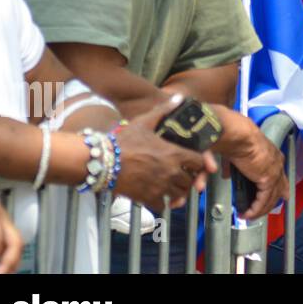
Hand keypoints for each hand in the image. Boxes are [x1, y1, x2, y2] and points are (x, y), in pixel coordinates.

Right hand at [113, 96, 217, 211]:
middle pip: (191, 181)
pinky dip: (163, 204)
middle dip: (189, 180)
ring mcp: (160, 186)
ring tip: (172, 188)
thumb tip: (179, 97)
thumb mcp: (145, 122)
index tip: (194, 164)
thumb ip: (164, 110)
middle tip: (182, 177)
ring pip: (180, 195)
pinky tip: (158, 197)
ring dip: (178, 193)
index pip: (200, 162)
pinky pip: (162, 206)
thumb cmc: (124, 140)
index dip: (200, 164)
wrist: (102, 161)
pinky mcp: (147, 198)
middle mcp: (171, 172)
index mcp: (174, 154)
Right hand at [212, 109, 286, 219]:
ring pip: (272, 197)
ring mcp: (275, 171)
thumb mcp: (234, 155)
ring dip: (260, 209)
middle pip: (279, 189)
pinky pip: (263, 200)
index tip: (280, 196)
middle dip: (271, 203)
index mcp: (271, 155)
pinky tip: (248, 214)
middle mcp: (277, 163)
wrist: (238, 136)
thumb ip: (232, 167)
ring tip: (249, 216)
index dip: (278, 188)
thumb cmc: (235, 139)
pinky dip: (255, 209)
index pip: (279, 176)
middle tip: (260, 212)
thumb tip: (225, 174)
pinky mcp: (268, 179)